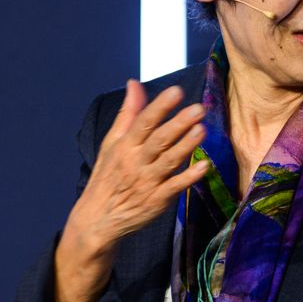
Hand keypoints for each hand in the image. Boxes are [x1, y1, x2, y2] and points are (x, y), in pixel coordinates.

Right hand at [64, 79, 207, 262]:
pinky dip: (189, 177)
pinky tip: (204, 166)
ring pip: (169, 161)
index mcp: (124, 146)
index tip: (177, 91)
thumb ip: (127, 114)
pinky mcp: (157, 201)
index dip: (160, 106)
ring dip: (186, 146)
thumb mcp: (111, 143)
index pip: (143, 122)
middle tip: (199, 109)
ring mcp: (147, 182)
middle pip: (159, 140)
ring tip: (202, 130)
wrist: (98, 219)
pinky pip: (174, 187)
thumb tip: (134, 83)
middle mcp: (136, 162)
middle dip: (178, 123)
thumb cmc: (108, 176)